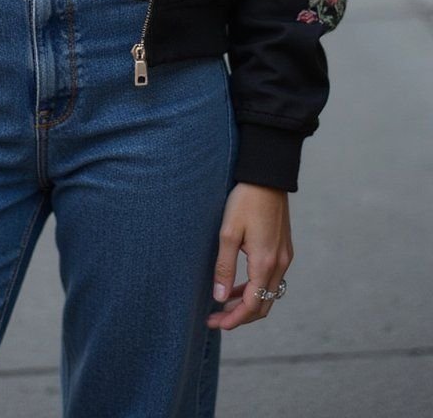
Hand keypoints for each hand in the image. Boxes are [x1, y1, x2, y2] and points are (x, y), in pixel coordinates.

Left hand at [207, 182, 292, 329]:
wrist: (267, 176)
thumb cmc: (245, 200)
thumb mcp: (228, 233)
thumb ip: (224, 268)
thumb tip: (219, 298)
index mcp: (265, 262)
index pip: (253, 305)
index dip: (234, 319)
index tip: (215, 323)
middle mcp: (280, 263)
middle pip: (263, 305)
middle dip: (240, 316)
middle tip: (216, 319)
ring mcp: (284, 256)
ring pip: (268, 293)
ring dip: (247, 302)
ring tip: (223, 304)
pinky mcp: (284, 248)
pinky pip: (271, 278)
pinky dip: (255, 287)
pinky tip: (238, 284)